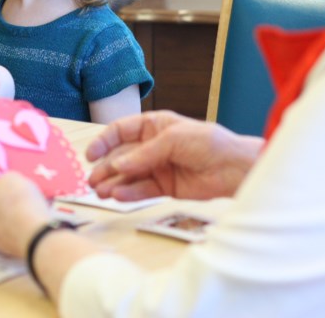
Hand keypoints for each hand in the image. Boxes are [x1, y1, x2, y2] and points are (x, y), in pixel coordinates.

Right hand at [87, 110, 263, 200]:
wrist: (234, 168)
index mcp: (153, 126)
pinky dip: (129, 194)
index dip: (104, 142)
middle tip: (93, 181)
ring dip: (114, 184)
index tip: (90, 155)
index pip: (120, 131)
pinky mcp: (164, 187)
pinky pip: (142, 191)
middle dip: (106, 168)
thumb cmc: (209, 143)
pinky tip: (118, 197)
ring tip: (101, 192)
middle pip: (121, 157)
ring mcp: (157, 167)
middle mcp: (151, 147)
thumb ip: (144, 154)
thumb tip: (118, 165)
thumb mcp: (173, 139)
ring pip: (128, 176)